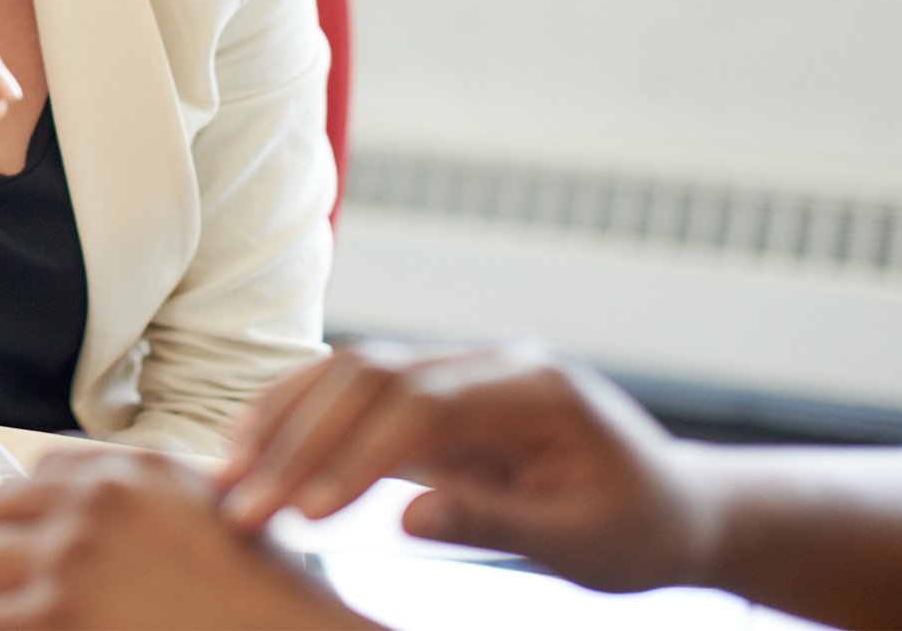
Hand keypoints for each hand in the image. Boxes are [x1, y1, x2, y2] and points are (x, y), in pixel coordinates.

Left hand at [0, 447, 377, 629]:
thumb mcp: (209, 515)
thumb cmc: (261, 600)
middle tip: (30, 589)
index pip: (41, 471)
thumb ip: (144, 497)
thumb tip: (76, 504)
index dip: (40, 515)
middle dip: (10, 550)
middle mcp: (96, 503)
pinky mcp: (54, 615)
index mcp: (134, 473)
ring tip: (24, 619)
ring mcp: (70, 558)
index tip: (45, 545)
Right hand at [217, 339, 707, 594]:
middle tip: (243, 505)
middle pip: (370, 375)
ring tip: (227, 474)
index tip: (304, 512)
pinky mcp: (435, 391)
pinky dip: (298, 412)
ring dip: (283, 419)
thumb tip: (405, 518)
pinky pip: (353, 388)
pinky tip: (252, 445)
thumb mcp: (582, 542)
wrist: (674, 504)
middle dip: (298, 439)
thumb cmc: (637, 529)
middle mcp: (488, 360)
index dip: (353, 455)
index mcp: (533, 387)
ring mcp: (458, 368)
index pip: (420, 405)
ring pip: (349, 370)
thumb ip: (496, 520)